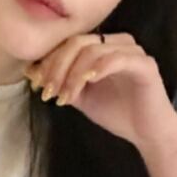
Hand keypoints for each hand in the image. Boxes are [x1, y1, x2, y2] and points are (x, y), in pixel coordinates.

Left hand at [24, 32, 176, 153]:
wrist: (146, 133)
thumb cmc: (116, 113)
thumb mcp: (80, 97)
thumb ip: (60, 82)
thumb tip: (30, 72)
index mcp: (101, 47)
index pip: (69, 43)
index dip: (49, 61)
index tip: (37, 83)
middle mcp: (117, 43)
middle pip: (77, 43)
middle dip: (57, 67)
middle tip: (48, 91)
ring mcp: (132, 52)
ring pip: (93, 51)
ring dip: (73, 74)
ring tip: (65, 97)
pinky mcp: (145, 65)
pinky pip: (118, 58)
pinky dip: (99, 68)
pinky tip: (88, 82)